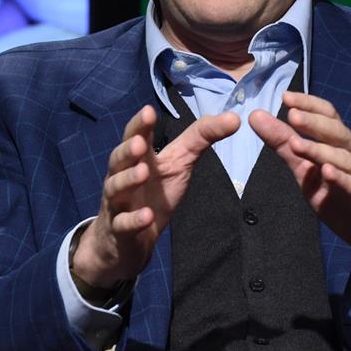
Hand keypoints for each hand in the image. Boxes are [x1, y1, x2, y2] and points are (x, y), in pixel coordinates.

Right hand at [72, 105, 239, 288]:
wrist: (133, 239)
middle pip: (118, 159)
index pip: (135, 136)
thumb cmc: (156, 192)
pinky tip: (146, 216)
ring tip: (143, 173)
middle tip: (140, 144)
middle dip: (128, 150)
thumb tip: (234, 118)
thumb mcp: (181, 162)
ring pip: (115, 188)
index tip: (149, 111)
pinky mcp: (120, 229)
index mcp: (139, 158)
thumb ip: (202, 138)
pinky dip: (133, 220)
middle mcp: (122, 175)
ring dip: (128, 179)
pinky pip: (123, 223)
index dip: (140, 125)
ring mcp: (118, 203)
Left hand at [250, 93, 350, 306]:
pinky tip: (328, 173)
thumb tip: (257, 117)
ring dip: (321, 151)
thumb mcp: (309, 174)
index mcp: (343, 147)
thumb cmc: (347, 201)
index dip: (310, 105)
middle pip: (338, 133)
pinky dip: (343, 181)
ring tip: (297, 145)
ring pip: (346, 159)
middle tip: (292, 114)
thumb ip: (285, 147)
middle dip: (315, 123)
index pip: (329, 118)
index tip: (286, 97)